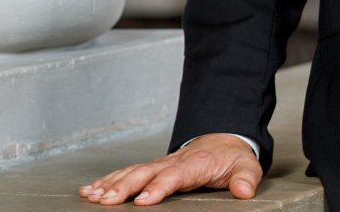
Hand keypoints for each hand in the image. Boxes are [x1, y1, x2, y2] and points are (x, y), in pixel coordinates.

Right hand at [78, 133, 262, 204]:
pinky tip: (92, 190)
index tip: (144, 200)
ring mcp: (162, 163)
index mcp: (196, 162)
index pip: (176, 174)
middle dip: (126, 185)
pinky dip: (109, 179)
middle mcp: (174, 161)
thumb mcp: (247, 165)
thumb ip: (246, 178)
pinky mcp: (153, 167)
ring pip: (133, 171)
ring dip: (112, 183)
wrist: (225, 139)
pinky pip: (129, 172)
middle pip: (146, 171)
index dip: (159, 186)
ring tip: (92, 196)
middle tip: (107, 200)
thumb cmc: (232, 157)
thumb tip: (244, 191)